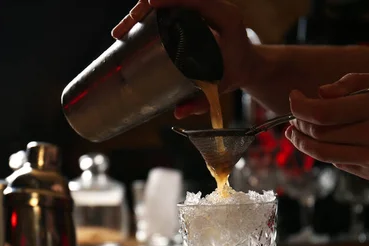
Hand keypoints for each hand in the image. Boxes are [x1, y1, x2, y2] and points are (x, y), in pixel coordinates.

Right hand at [111, 0, 257, 118]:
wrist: (246, 64)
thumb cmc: (235, 73)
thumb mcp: (221, 86)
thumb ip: (202, 101)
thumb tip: (177, 111)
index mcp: (225, 17)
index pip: (197, 0)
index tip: (151, 3)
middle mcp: (212, 8)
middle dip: (146, 6)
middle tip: (127, 25)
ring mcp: (199, 8)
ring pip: (168, 1)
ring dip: (142, 10)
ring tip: (122, 31)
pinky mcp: (190, 13)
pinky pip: (167, 7)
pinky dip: (147, 13)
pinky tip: (130, 27)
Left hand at [285, 71, 368, 186]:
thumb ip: (354, 82)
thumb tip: (321, 93)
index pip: (324, 112)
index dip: (300, 106)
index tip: (293, 97)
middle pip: (318, 133)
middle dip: (298, 123)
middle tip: (293, 116)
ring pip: (323, 153)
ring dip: (302, 142)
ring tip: (295, 133)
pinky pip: (338, 163)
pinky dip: (325, 152)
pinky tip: (323, 143)